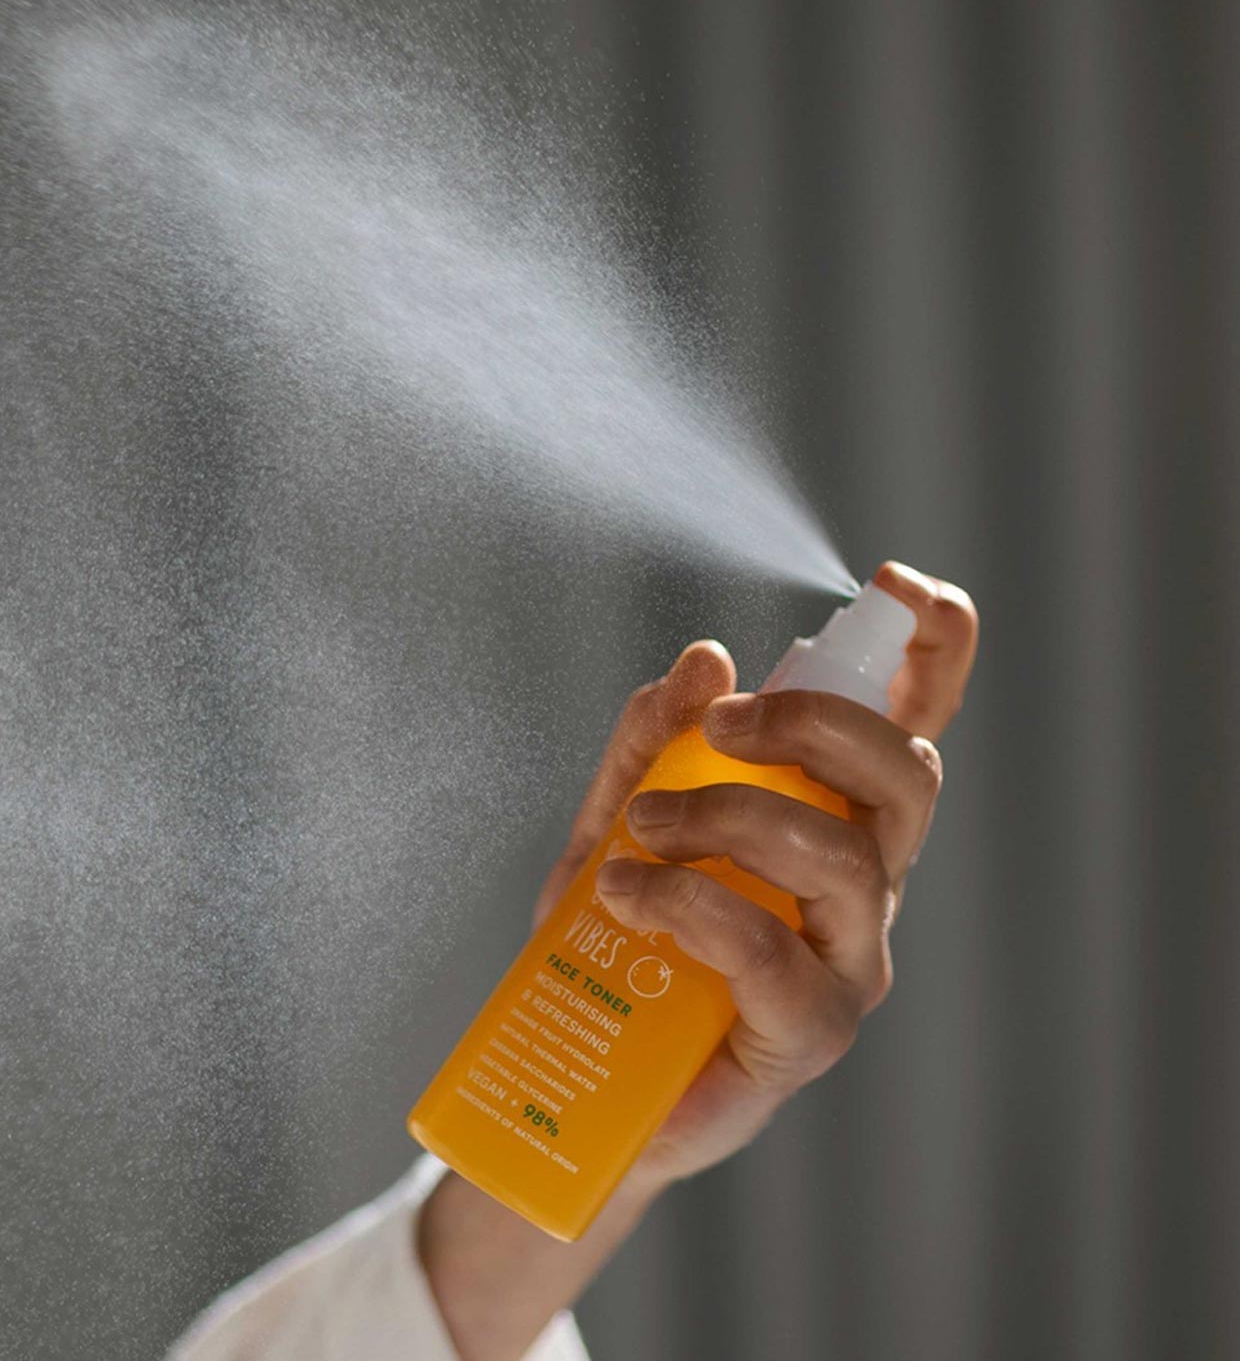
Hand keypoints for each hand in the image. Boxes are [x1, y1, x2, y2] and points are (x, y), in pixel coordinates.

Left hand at [539, 560, 978, 1190]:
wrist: (585, 1073)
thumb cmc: (624, 941)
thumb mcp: (621, 818)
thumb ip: (654, 742)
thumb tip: (706, 658)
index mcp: (836, 817)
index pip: (914, 729)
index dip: (934, 653)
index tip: (902, 588)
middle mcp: (866, 882)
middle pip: (903, 776)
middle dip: (814, 723)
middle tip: (722, 725)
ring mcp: (850, 958)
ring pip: (839, 855)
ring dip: (729, 816)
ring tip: (641, 829)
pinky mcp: (811, 1030)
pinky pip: (773, 950)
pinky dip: (691, 904)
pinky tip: (627, 894)